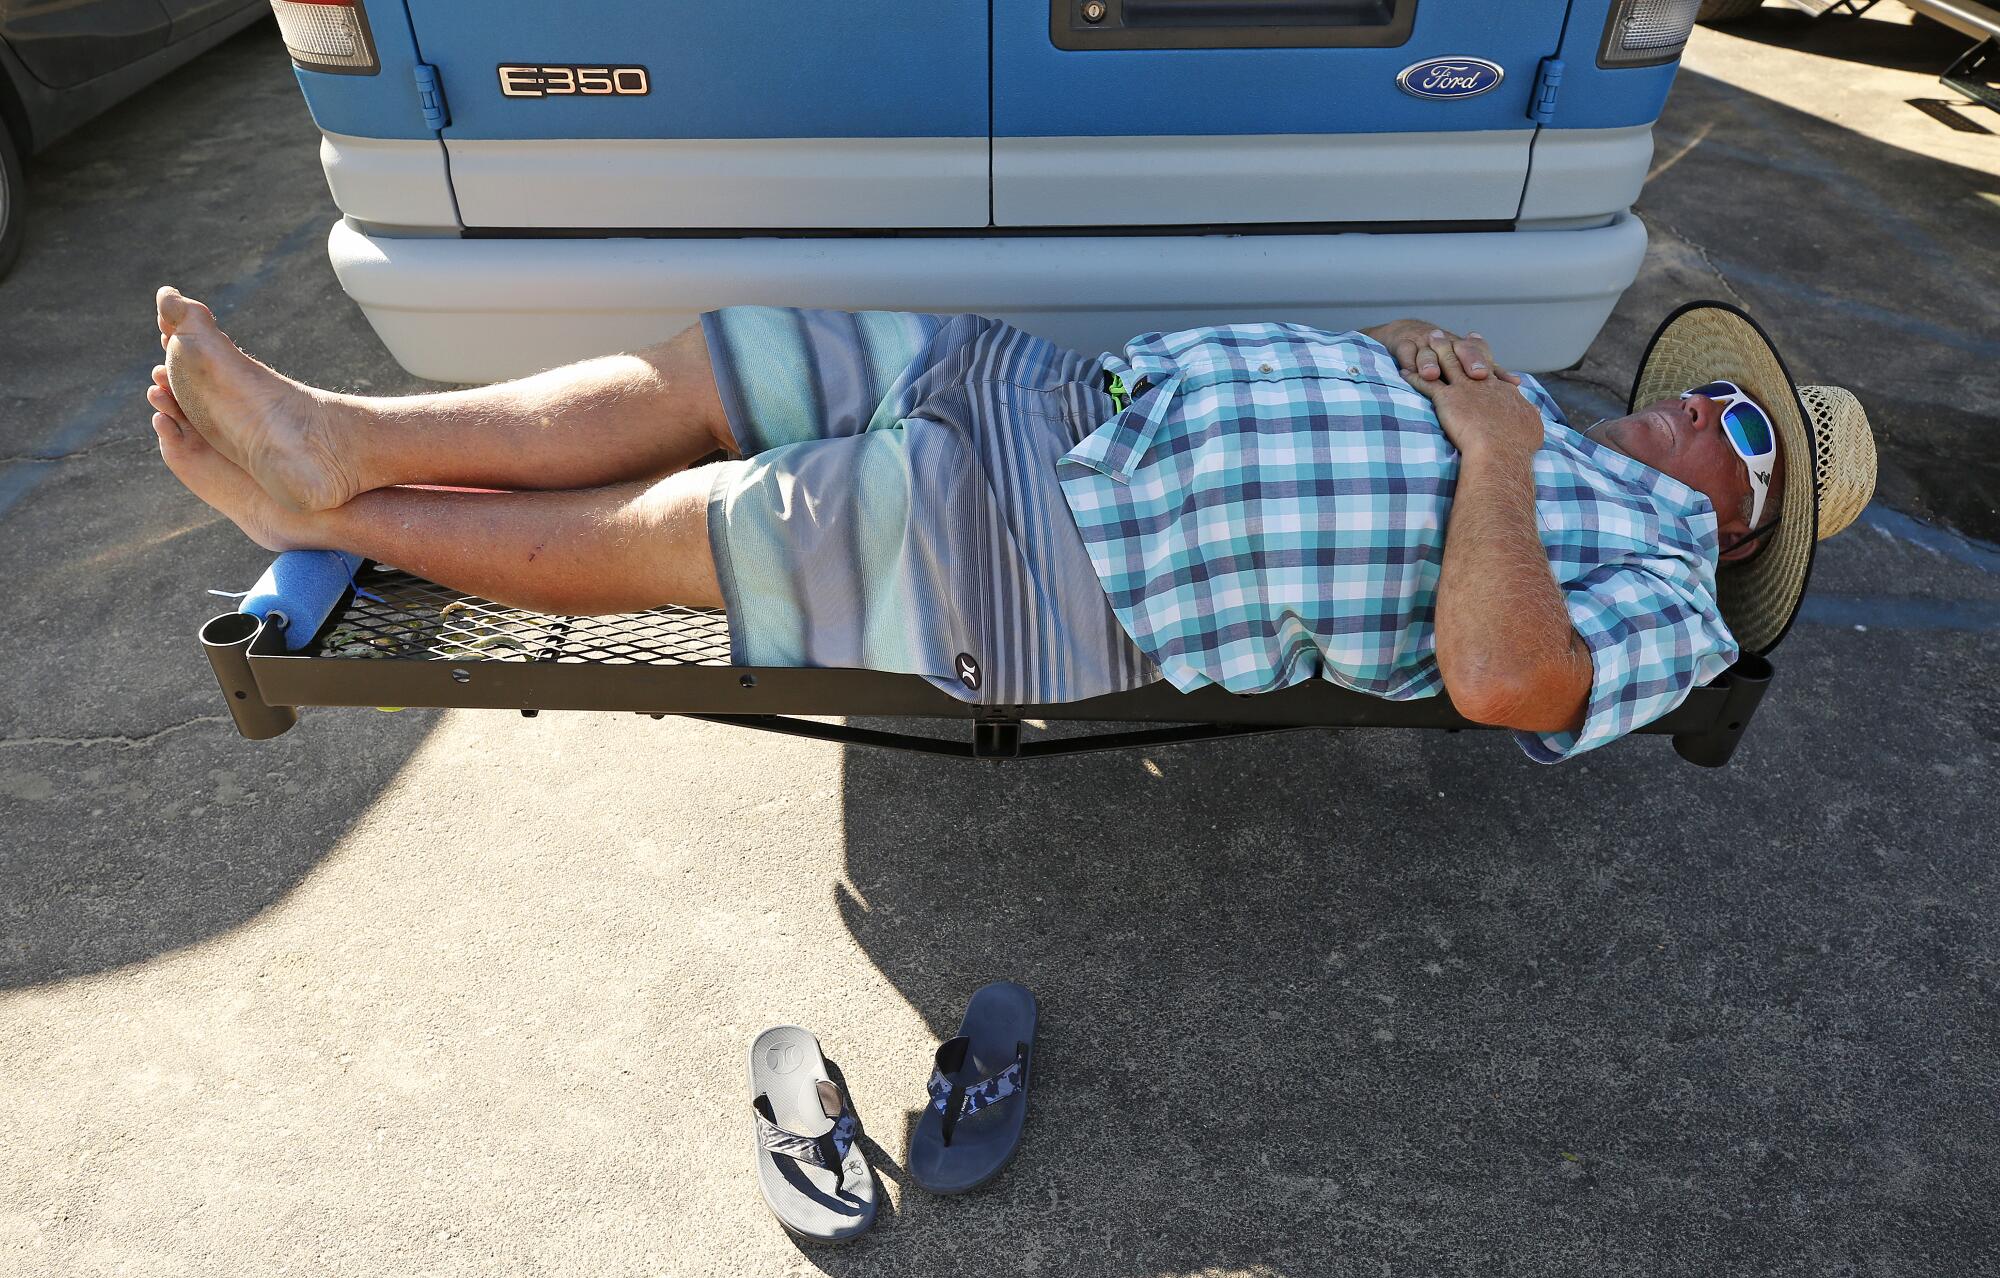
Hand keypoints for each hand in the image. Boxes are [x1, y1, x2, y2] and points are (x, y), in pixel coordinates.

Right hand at [1370, 320, 1520, 385]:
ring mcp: (1424, 343)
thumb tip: (1517, 384)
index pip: (1478, 353)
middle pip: (1459, 349)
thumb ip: (1490, 373)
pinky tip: (1409, 372)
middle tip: (1475, 374)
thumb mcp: (1464, 362)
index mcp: (1463, 348)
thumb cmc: (1441, 355)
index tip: (1493, 377)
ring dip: (1431, 362)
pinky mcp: (1403, 343)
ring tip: (1433, 374)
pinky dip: (1408, 361)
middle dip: (1468, 360)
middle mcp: (1447, 343)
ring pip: (1429, 352)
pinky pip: (1405, 351)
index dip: (1486, 363)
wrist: (1406, 333)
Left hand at [1398, 331, 1543, 462]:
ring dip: (1434, 350)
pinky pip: (1426, 383)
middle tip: (1442, 334)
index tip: (1475, 341)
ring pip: (1446, 362)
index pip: (1489, 366)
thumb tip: (1534, 413)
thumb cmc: (1518, 443)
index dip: (1480, 354)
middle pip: (1465, 356)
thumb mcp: (1532, 426)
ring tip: (1424, 341)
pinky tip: (1403, 372)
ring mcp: (1464, 388)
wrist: (1502, 450)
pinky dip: (1414, 376)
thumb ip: (1530, 416)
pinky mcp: (1447, 399)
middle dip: (1453, 344)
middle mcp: (1483, 383)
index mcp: (1501, 389)